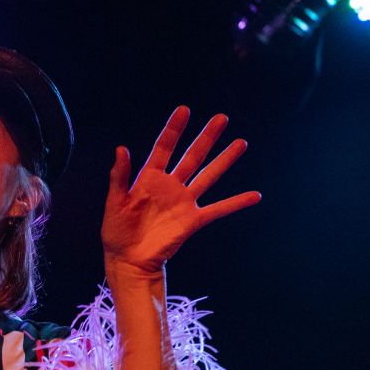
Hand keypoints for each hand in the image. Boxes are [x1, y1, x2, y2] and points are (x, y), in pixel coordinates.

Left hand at [101, 106, 259, 275]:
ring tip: (241, 143)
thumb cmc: (116, 231)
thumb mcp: (114, 202)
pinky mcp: (192, 220)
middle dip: (206, 137)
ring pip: (208, 176)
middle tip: (221, 118)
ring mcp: (183, 202)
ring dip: (225, 160)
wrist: (127, 259)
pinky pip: (218, 210)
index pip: (163, 148)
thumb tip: (121, 148)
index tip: (184, 110)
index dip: (174, 130)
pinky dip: (236, 203)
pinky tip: (255, 195)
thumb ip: (119, 176)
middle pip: (192, 156)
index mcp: (149, 178)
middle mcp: (170, 186)